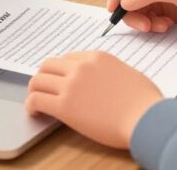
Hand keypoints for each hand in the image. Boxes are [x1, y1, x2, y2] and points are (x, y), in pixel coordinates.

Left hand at [25, 51, 162, 148]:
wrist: (146, 118)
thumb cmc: (145, 101)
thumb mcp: (128, 74)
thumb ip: (110, 72)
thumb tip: (103, 80)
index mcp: (97, 57)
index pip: (67, 59)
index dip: (61, 71)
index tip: (59, 81)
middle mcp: (81, 67)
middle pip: (48, 65)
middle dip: (44, 77)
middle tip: (44, 90)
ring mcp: (71, 85)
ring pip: (37, 81)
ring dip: (34, 91)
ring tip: (37, 102)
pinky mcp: (64, 106)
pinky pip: (35, 100)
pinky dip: (31, 106)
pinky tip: (36, 113)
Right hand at [107, 0, 176, 32]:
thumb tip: (124, 1)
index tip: (114, 8)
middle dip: (129, 10)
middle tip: (141, 26)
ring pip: (134, 8)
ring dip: (142, 20)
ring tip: (158, 27)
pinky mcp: (165, 8)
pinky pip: (146, 18)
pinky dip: (152, 25)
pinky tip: (167, 26)